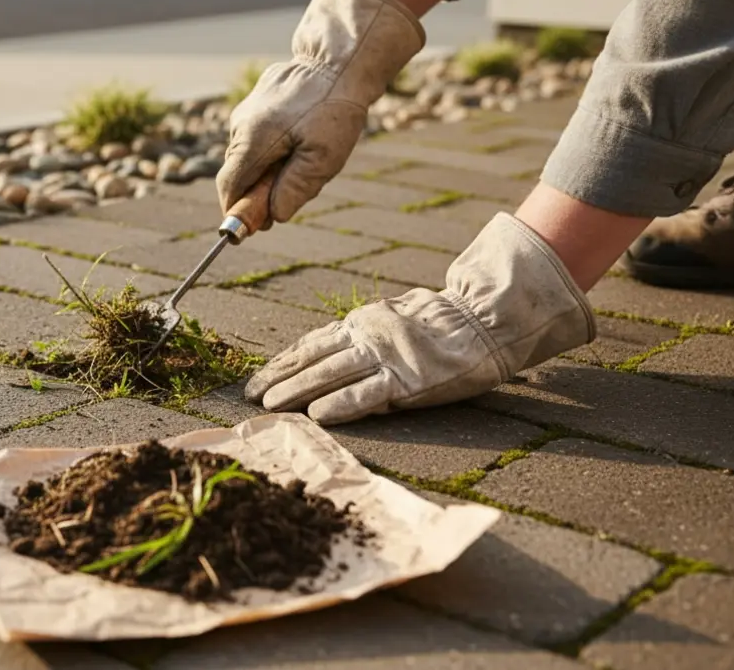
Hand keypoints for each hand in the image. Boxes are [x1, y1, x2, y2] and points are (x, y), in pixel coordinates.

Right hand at [216, 0, 424, 224]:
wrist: (340, 58)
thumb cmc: (334, 108)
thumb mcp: (323, 157)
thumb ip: (295, 189)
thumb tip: (273, 216)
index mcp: (250, 142)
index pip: (229, 188)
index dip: (237, 211)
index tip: (255, 225)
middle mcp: (241, 126)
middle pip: (237, 173)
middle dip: (256, 191)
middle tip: (286, 198)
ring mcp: (248, 110)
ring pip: (249, 153)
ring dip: (268, 168)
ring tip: (304, 160)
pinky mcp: (258, 100)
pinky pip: (259, 134)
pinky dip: (274, 147)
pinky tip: (303, 138)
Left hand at [245, 214, 596, 423]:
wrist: (483, 320)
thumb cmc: (439, 324)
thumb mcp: (392, 319)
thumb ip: (360, 335)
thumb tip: (329, 355)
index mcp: (361, 322)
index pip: (311, 344)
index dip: (281, 362)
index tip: (257, 378)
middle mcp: (366, 336)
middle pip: (312, 359)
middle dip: (278, 378)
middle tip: (250, 396)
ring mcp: (385, 356)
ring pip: (330, 375)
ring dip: (296, 390)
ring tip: (270, 405)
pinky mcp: (408, 379)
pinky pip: (367, 393)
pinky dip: (340, 403)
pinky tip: (317, 414)